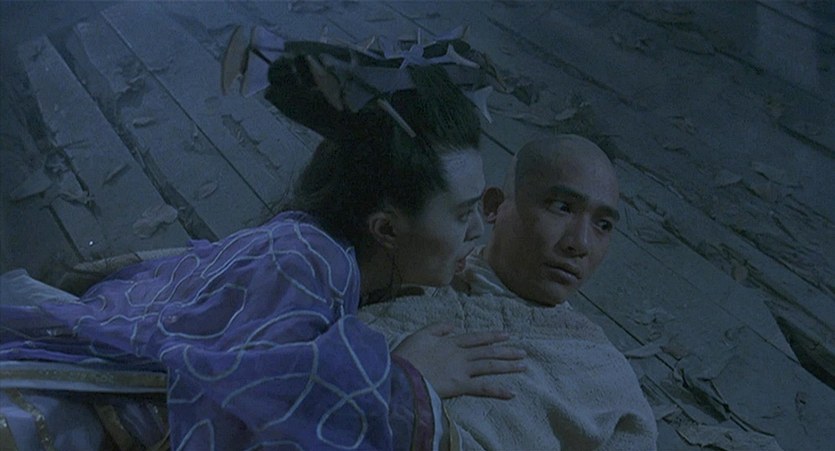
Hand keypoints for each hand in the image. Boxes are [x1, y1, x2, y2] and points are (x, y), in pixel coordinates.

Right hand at [394, 323, 525, 398]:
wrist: (401, 373)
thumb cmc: (408, 355)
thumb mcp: (421, 334)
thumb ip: (438, 327)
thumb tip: (453, 325)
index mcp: (451, 342)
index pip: (476, 338)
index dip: (492, 336)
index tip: (506, 335)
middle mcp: (460, 354)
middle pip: (488, 351)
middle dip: (506, 351)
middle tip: (523, 352)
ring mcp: (462, 370)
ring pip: (489, 366)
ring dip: (507, 366)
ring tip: (523, 366)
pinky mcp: (460, 385)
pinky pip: (482, 388)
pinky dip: (497, 390)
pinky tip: (511, 392)